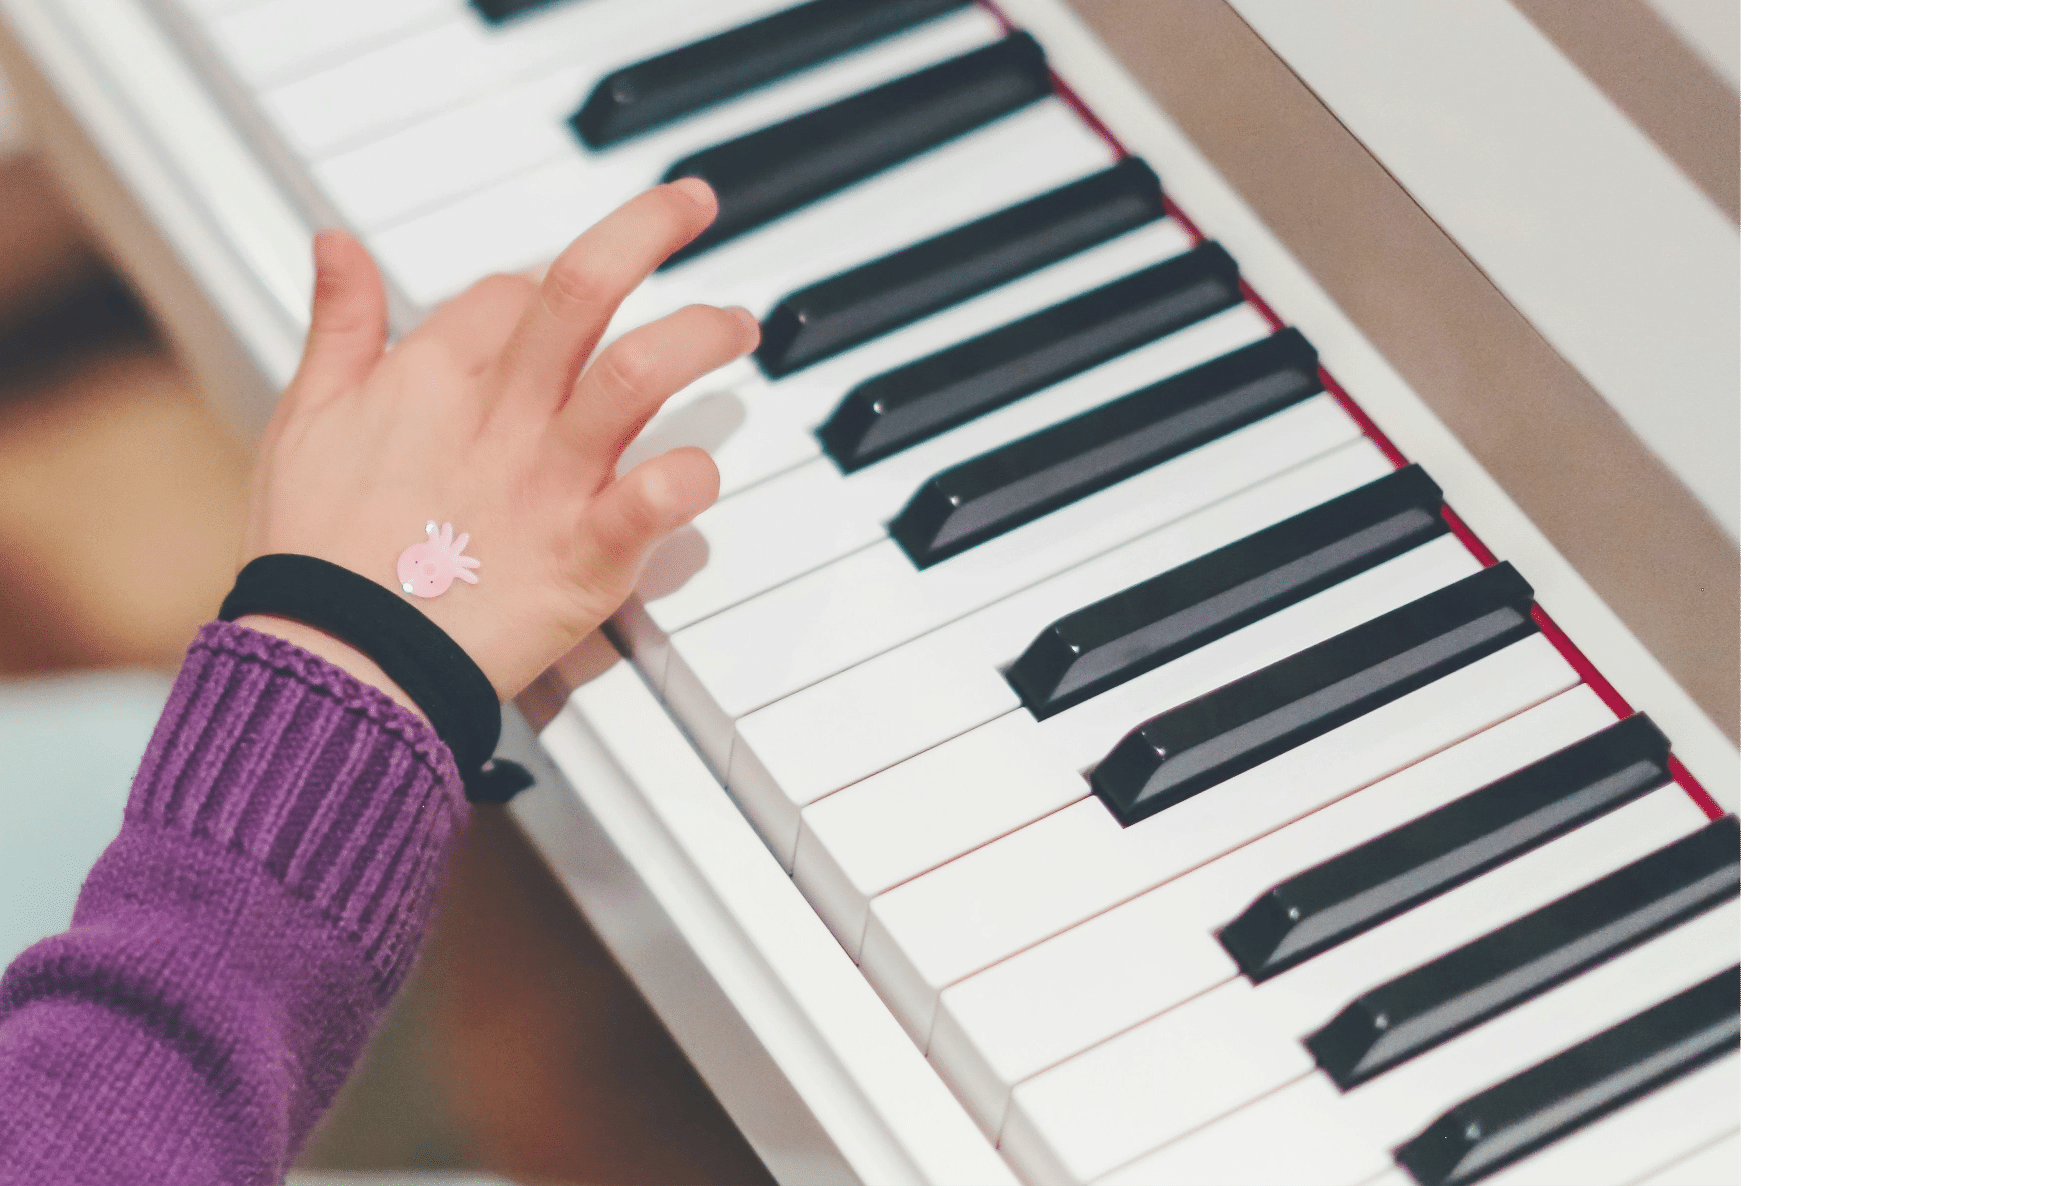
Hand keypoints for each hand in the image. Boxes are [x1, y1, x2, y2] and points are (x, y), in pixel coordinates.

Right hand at [239, 179, 755, 704]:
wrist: (332, 664)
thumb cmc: (316, 553)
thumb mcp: (302, 419)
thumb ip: (338, 329)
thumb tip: (336, 243)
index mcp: (432, 375)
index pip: (516, 293)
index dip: (552, 287)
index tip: (579, 305)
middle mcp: (499, 412)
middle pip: (582, 288)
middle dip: (648, 230)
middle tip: (694, 204)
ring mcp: (546, 480)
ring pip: (635, 374)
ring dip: (697, 336)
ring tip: (736, 324)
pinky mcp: (582, 554)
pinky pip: (649, 501)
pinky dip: (687, 480)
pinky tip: (703, 470)